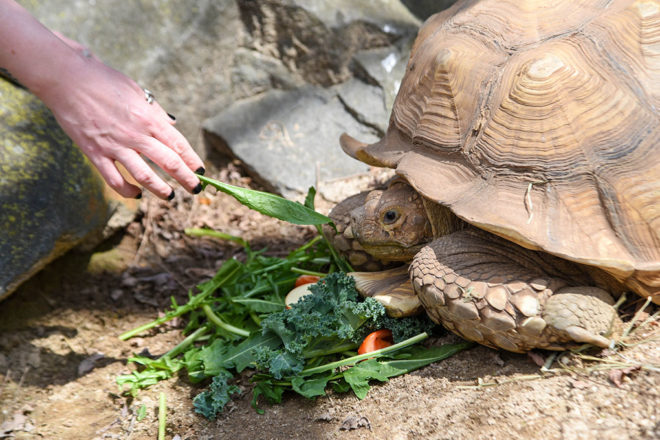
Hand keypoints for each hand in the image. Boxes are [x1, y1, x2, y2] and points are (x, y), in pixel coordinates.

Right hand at [39, 36, 203, 199]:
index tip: (201, 171)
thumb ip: (155, 111)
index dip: (193, 161)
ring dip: (160, 189)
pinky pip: (114, 179)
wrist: (67, 78)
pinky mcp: (95, 153)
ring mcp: (115, 146)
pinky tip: (136, 194)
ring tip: (169, 196)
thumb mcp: (136, 91)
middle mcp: (136, 134)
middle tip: (195, 189)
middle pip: (168, 163)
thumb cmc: (103, 80)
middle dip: (186, 179)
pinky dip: (127, 190)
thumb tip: (172, 124)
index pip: (178, 145)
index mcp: (149, 118)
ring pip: (144, 175)